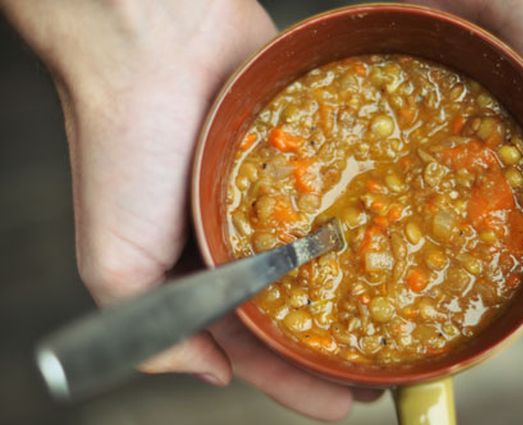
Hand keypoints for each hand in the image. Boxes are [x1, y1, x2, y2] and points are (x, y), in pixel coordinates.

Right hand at [1, 0, 378, 419]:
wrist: (155, 47)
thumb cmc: (124, 148)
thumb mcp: (115, 262)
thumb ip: (155, 333)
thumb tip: (209, 374)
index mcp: (194, 275)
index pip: (249, 346)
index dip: (292, 381)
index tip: (337, 405)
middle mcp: (236, 242)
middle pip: (294, 309)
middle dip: (330, 348)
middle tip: (378, 378)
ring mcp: (273, 200)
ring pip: (321, 261)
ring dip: (355, 295)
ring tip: (396, 327)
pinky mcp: (302, 158)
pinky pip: (335, 202)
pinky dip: (361, 229)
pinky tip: (392, 250)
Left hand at [409, 0, 522, 327]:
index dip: (521, 278)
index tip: (487, 312)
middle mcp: (517, 151)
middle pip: (486, 217)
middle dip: (457, 251)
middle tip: (421, 284)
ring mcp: (471, 124)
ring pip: (441, 183)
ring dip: (416, 213)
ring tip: (385, 249)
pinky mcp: (435, 97)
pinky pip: (409, 138)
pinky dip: (392, 163)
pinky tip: (373, 191)